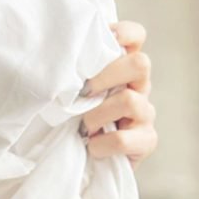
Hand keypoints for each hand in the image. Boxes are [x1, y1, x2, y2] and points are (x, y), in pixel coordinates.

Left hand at [79, 21, 157, 167]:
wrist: (82, 165)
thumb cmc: (71, 122)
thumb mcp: (69, 92)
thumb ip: (72, 72)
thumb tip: (52, 52)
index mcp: (122, 68)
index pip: (136, 36)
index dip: (123, 33)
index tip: (102, 43)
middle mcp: (139, 86)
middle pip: (140, 64)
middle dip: (106, 76)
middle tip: (82, 92)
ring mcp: (145, 113)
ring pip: (129, 101)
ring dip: (97, 115)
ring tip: (83, 128)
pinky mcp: (146, 141)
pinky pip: (123, 138)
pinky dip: (101, 144)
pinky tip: (91, 147)